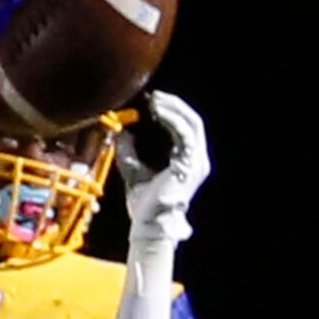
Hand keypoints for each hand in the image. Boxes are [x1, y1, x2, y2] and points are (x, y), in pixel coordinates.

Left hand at [118, 91, 209, 242]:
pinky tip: (157, 112)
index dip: (172, 111)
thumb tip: (121, 130)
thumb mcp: (133, 168)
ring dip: (173, 108)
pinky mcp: (190, 165)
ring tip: (155, 101)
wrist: (148, 223)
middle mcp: (197, 161)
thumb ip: (129, 149)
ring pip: (192, 123)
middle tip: (154, 96)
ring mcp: (197, 163)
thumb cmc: (143, 202)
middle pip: (193, 121)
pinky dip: (172, 119)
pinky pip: (185, 133)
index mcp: (187, 162)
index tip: (152, 101)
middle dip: (174, 105)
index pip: (186, 128)